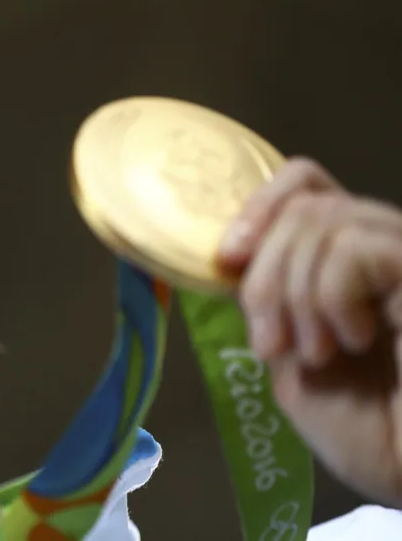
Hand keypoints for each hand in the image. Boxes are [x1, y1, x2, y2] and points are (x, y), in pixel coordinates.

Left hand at [218, 156, 401, 507]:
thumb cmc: (363, 429)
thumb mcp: (290, 354)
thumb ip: (269, 297)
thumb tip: (235, 253)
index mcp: (347, 261)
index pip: (305, 183)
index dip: (260, 205)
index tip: (228, 258)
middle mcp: (383, 246)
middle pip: (303, 204)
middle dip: (266, 275)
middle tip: (273, 344)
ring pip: (323, 219)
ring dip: (296, 295)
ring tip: (318, 354)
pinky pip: (353, 247)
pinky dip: (331, 297)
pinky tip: (357, 340)